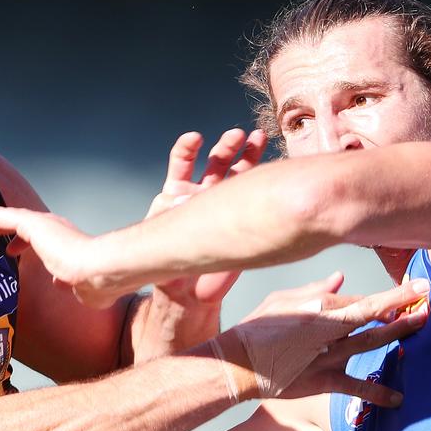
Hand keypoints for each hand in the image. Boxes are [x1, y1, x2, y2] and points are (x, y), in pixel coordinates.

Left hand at [0, 208, 118, 307]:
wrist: (99, 270)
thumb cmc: (95, 281)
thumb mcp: (79, 286)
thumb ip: (68, 283)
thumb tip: (61, 283)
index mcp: (62, 238)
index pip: (34, 235)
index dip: (18, 242)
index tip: (8, 252)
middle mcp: (52, 226)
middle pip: (14, 222)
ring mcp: (41, 222)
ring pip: (3, 216)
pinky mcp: (32, 222)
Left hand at [149, 128, 266, 306]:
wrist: (187, 293)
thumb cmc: (169, 266)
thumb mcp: (164, 238)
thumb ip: (172, 220)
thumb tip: (180, 204)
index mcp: (178, 195)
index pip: (183, 162)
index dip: (188, 148)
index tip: (196, 139)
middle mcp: (202, 196)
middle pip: (216, 163)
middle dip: (227, 147)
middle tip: (240, 137)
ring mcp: (224, 204)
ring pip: (237, 174)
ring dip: (247, 155)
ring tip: (258, 139)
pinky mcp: (240, 217)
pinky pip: (251, 196)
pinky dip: (257, 180)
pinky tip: (266, 167)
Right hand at [228, 273, 429, 404]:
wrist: (238, 364)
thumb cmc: (256, 329)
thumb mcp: (282, 300)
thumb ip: (314, 290)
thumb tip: (341, 279)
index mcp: (317, 306)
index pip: (358, 298)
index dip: (386, 294)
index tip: (412, 287)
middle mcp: (328, 327)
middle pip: (371, 313)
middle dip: (401, 304)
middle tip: (426, 297)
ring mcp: (328, 355)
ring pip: (371, 341)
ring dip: (398, 332)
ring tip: (422, 323)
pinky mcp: (323, 380)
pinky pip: (355, 386)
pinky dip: (377, 392)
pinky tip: (398, 398)